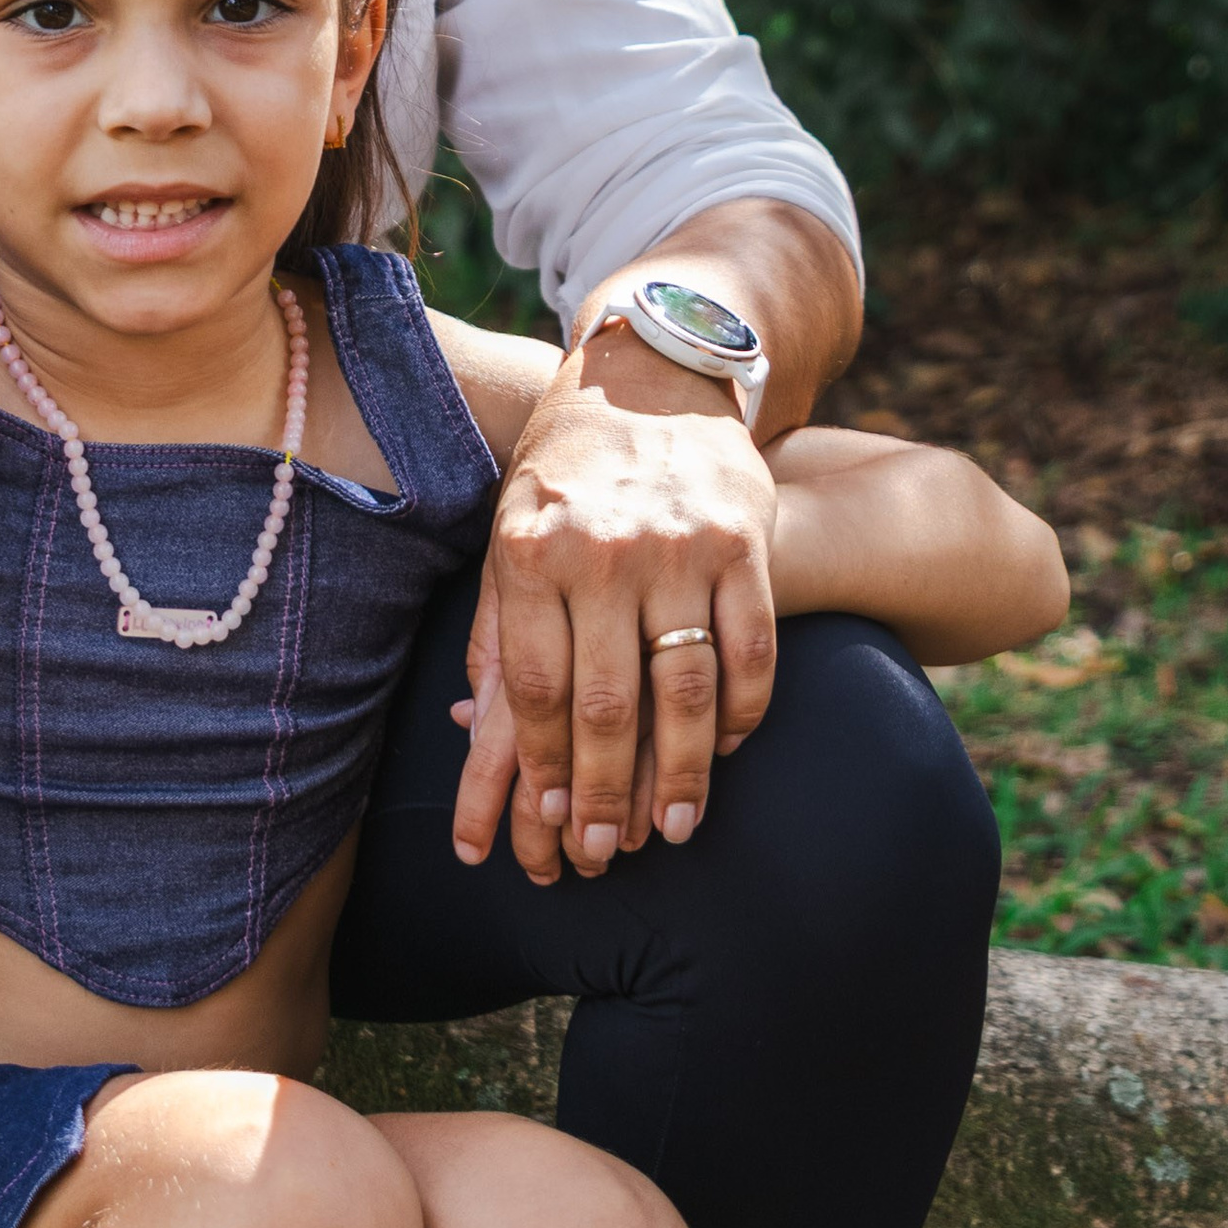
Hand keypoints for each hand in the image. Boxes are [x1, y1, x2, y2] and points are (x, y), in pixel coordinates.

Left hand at [450, 363, 778, 880]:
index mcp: (530, 552)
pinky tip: (726, 748)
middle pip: (607, 705)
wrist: (652, 373)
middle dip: (605, 795)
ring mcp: (680, 546)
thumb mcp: (508, 531)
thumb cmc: (566, 468)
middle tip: (607, 854)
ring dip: (683, 774)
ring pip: (686, 690)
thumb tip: (475, 731)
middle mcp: (603, 552)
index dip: (544, 771)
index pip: (537, 691)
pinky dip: (744, 711)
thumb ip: (499, 629)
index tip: (550, 826)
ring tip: (675, 828)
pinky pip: (751, 649)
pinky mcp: (744, 541)